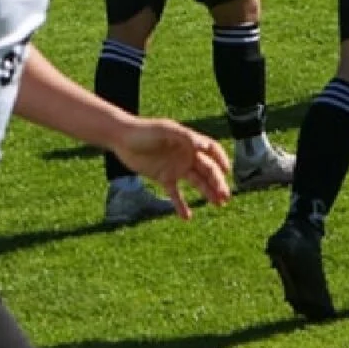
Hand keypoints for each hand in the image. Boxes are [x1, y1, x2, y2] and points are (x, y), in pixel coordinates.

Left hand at [110, 118, 231, 217]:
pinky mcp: (164, 177)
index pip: (212, 150)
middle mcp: (185, 155)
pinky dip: (181, 205)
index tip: (228, 172)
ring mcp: (176, 167)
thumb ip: (184, 136)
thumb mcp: (164, 130)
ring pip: (197, 182)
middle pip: (208, 170)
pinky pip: (175, 194)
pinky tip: (187, 217)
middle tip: (225, 197)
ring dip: (208, 193)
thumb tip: (203, 144)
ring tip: (218, 204)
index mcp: (189, 142)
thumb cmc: (143, 130)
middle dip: (218, 182)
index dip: (221, 159)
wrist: (121, 139)